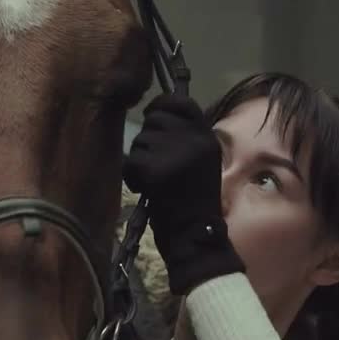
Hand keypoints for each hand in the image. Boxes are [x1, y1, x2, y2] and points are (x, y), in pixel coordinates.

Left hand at [123, 94, 244, 295]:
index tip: (153, 113)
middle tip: (156, 165)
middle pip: (156, 120)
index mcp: (207, 138)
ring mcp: (177, 154)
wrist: (195, 237)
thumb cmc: (194, 204)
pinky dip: (132, 177)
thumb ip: (185, 138)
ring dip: (140, 160)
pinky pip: (131, 162)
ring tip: (155, 182)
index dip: (162, 104)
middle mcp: (196, 140)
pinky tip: (147, 191)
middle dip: (148, 139)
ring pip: (140, 141)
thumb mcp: (200, 163)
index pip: (182, 102)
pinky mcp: (156, 170)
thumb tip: (156, 114)